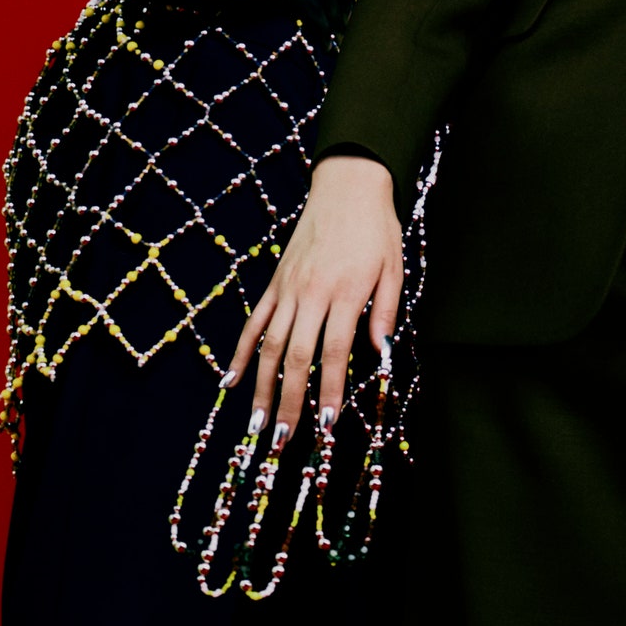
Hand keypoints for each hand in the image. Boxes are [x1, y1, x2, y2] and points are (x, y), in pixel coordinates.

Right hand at [228, 156, 402, 444]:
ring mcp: (288, 288)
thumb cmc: (376, 229)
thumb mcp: (394, 268)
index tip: (324, 425)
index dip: (329, 390)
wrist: (347, 184)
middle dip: (290, 402)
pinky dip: (242, 353)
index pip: (335, 352)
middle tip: (283, 440)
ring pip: (270, 346)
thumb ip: (386, 313)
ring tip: (257, 424)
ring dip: (263, 388)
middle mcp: (311, 293)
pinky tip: (231, 381)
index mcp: (345, 293)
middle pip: (296, 357)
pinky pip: (255, 322)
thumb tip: (381, 355)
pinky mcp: (274, 282)